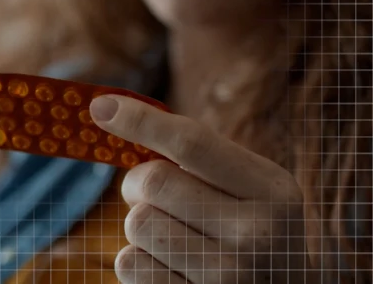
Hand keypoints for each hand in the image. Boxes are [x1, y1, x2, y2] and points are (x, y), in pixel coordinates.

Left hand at [89, 95, 318, 283]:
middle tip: (150, 193)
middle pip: (153, 182)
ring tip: (170, 234)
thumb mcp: (249, 186)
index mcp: (272, 189)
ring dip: (140, 223)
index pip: (192, 143)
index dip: (140, 120)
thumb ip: (197, 153)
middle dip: (137, 181)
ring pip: (137, 223)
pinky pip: (129, 264)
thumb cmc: (249, 227)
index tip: (100, 106)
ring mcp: (226, 276)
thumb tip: (110, 111)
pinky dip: (136, 258)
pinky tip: (168, 264)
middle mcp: (256, 234)